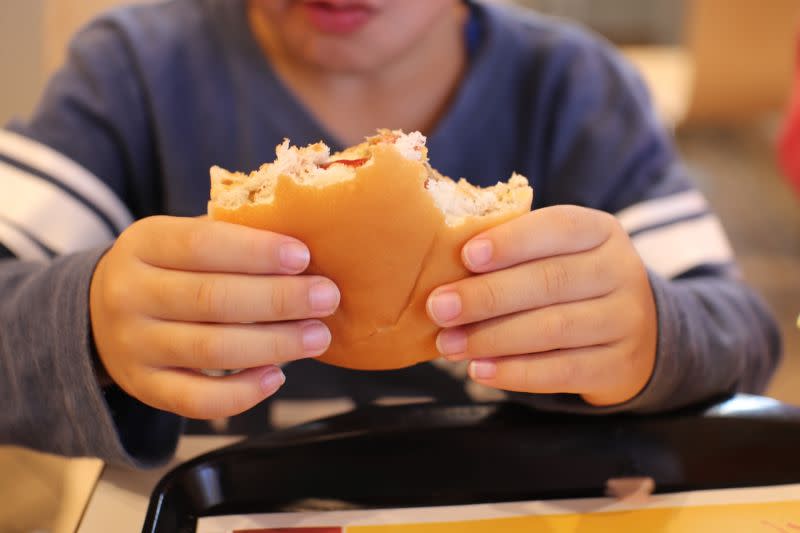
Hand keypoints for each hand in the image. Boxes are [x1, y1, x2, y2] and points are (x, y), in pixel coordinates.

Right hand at [89, 216, 339, 417]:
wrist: (100, 313)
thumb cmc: (169, 268)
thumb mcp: (182, 237)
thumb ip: (232, 237)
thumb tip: (308, 240)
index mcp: (144, 244)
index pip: (201, 244)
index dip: (256, 252)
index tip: (303, 257)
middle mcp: (130, 294)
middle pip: (211, 299)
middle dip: (278, 299)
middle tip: (327, 298)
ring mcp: (134, 345)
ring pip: (210, 350)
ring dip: (273, 344)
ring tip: (318, 336)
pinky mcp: (144, 387)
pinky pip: (196, 400)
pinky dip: (242, 393)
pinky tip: (276, 376)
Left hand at [426, 205, 656, 405]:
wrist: (638, 333)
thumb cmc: (573, 284)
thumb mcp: (559, 254)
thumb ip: (515, 253)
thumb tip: (444, 265)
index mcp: (601, 231)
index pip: (559, 227)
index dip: (511, 241)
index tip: (466, 255)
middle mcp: (621, 271)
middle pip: (550, 281)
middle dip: (487, 296)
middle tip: (439, 308)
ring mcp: (625, 321)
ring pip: (553, 329)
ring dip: (492, 338)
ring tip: (449, 344)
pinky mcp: (618, 366)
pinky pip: (562, 371)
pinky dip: (515, 373)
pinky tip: (480, 370)